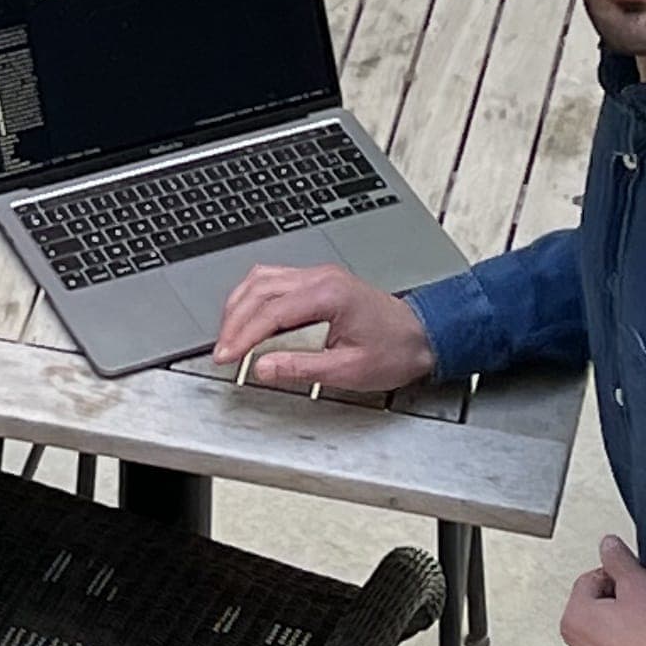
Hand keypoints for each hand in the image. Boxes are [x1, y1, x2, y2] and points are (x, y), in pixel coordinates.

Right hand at [212, 263, 437, 394]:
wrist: (422, 335)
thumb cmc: (395, 350)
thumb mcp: (348, 370)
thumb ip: (302, 368)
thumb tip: (263, 367)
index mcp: (329, 295)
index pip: (270, 311)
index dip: (242, 336)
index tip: (226, 356)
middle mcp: (321, 278)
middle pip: (259, 290)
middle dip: (234, 322)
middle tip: (222, 352)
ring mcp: (318, 276)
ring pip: (262, 280)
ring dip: (239, 307)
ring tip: (230, 339)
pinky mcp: (317, 282)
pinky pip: (274, 282)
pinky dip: (254, 301)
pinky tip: (248, 320)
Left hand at [560, 535, 645, 645]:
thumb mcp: (639, 585)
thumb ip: (619, 560)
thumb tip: (608, 545)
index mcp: (574, 620)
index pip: (590, 581)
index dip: (617, 578)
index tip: (635, 587)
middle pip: (594, 613)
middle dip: (616, 608)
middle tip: (644, 610)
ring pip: (604, 644)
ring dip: (620, 637)